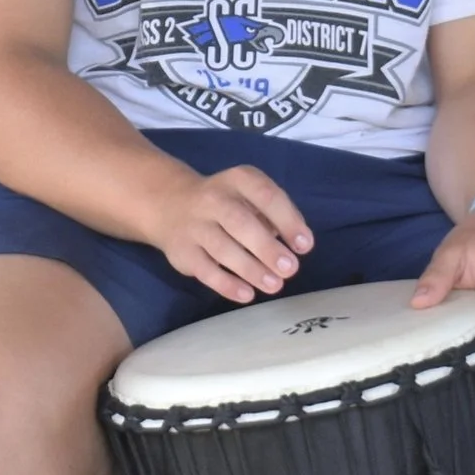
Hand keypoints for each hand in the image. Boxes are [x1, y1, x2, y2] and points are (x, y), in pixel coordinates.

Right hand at [152, 165, 313, 304]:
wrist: (170, 205)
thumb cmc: (226, 204)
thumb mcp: (249, 196)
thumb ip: (273, 215)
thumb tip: (296, 243)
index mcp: (237, 180)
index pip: (265, 195)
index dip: (287, 220)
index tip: (304, 245)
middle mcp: (213, 199)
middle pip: (240, 222)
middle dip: (267, 247)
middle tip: (290, 269)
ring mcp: (194, 225)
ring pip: (222, 248)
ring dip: (251, 269)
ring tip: (274, 285)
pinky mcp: (182, 251)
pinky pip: (205, 269)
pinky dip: (226, 284)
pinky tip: (247, 294)